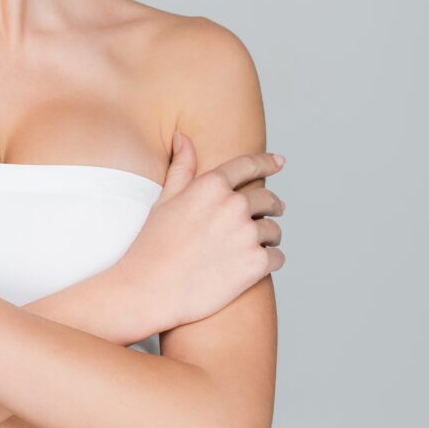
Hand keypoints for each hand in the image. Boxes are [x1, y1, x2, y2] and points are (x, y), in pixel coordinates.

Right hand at [121, 132, 285, 334]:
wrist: (149, 289)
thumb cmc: (152, 245)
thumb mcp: (164, 200)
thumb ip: (181, 168)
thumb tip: (183, 138)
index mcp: (212, 186)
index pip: (249, 166)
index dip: (267, 162)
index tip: (279, 162)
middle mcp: (234, 206)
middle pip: (268, 198)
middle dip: (271, 205)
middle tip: (271, 212)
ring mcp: (247, 235)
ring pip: (274, 230)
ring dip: (268, 237)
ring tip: (255, 246)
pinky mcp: (257, 264)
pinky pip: (277, 257)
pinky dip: (269, 261)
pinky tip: (254, 267)